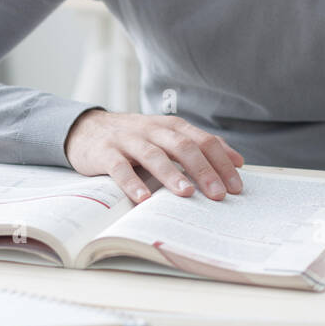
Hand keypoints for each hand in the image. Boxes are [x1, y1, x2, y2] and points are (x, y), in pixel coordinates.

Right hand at [64, 109, 243, 203]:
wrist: (87, 129)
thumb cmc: (136, 138)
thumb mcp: (168, 137)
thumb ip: (199, 147)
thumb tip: (237, 161)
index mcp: (172, 126)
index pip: (203, 141)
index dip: (222, 162)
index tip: (236, 186)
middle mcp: (152, 130)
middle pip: (183, 147)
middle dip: (204, 170)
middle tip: (219, 194)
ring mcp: (128, 140)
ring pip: (154, 155)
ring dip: (172, 175)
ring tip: (187, 194)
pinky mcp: (105, 153)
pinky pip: (120, 168)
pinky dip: (132, 183)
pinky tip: (143, 199)